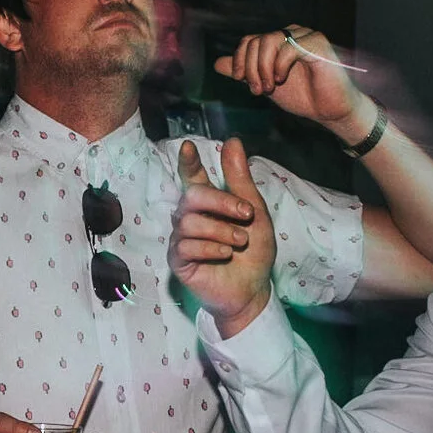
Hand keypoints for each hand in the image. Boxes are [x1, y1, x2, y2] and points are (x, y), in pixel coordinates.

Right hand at [171, 140, 274, 337]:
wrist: (253, 290)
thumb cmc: (253, 252)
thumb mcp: (254, 213)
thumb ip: (240, 180)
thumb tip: (232, 141)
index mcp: (208, 204)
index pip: (191, 177)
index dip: (187, 162)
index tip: (188, 147)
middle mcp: (190, 218)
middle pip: (192, 196)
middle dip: (221, 202)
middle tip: (246, 214)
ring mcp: (181, 239)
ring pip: (190, 222)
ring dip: (221, 231)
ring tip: (240, 242)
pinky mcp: (178, 261)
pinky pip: (186, 246)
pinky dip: (211, 248)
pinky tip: (225, 255)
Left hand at [215, 28, 373, 144]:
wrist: (331, 110)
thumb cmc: (303, 96)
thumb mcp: (265, 84)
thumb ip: (245, 73)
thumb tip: (218, 63)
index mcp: (279, 42)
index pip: (249, 41)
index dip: (240, 61)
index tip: (242, 82)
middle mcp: (291, 34)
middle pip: (256, 41)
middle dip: (251, 69)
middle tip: (257, 91)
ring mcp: (304, 36)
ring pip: (269, 40)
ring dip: (263, 68)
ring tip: (268, 88)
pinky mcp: (317, 43)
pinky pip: (288, 47)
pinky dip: (280, 66)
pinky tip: (282, 80)